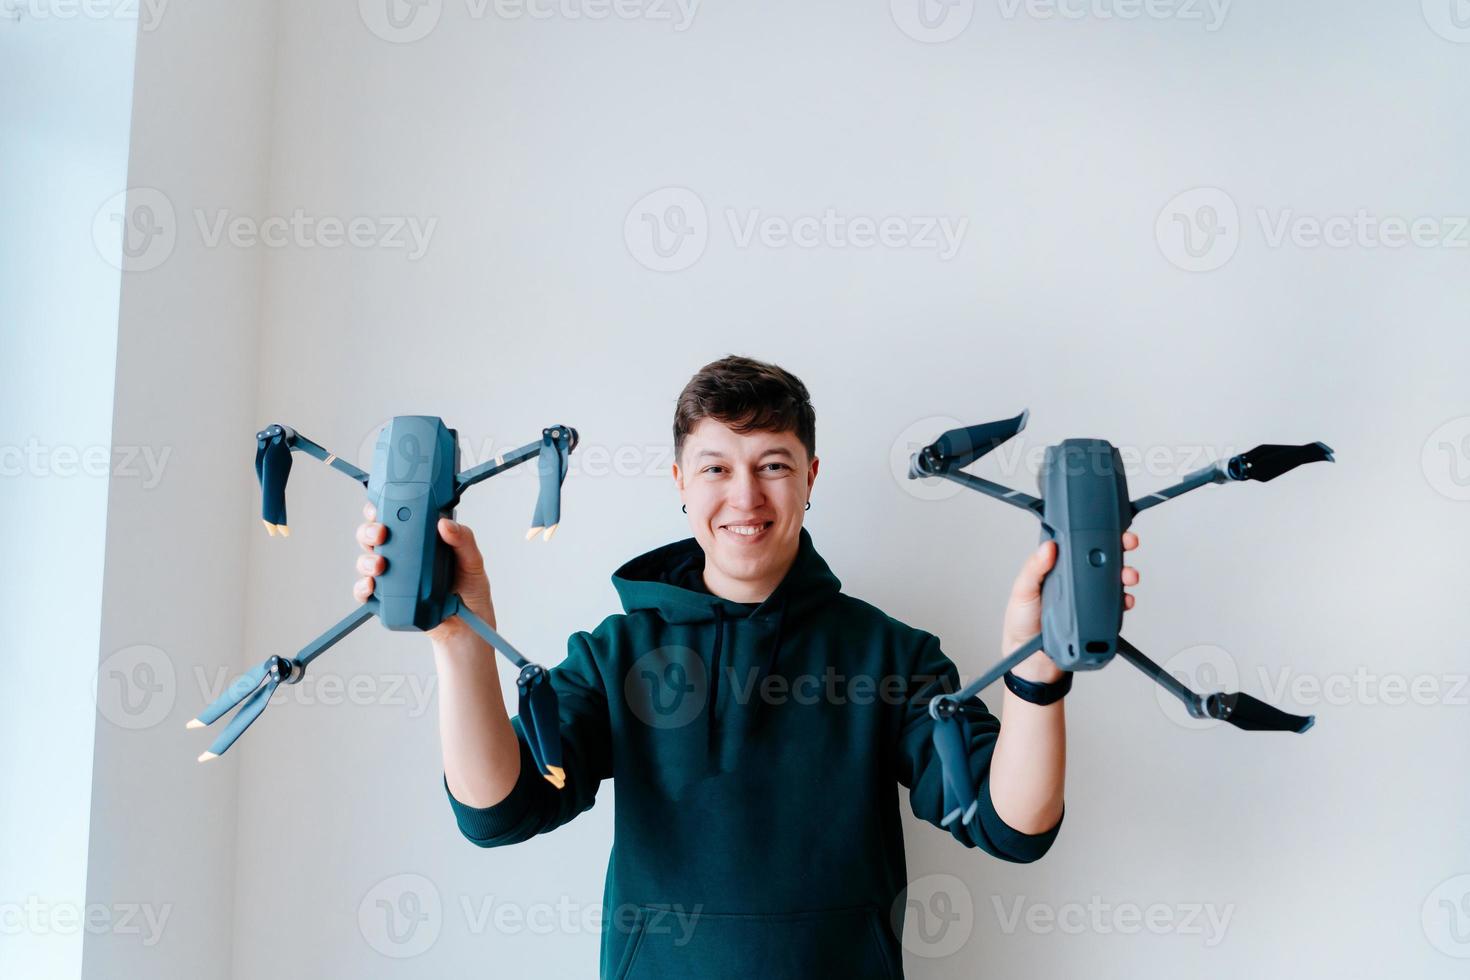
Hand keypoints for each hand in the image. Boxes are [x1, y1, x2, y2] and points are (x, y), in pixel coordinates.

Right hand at [353, 503, 496, 644]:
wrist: (468, 626)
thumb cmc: (469, 589)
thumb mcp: (472, 561)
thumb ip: (463, 540)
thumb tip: (445, 524)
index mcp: (419, 538)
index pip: (395, 516)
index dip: (381, 508)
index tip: (379, 507)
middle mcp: (402, 555)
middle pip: (373, 536)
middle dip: (369, 531)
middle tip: (381, 534)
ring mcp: (393, 577)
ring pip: (366, 561)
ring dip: (366, 560)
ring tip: (379, 565)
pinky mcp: (387, 599)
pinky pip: (366, 592)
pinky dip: (362, 588)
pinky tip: (370, 585)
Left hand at [1002, 532, 1140, 683]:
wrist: (1031, 661)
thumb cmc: (1021, 623)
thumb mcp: (1022, 591)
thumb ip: (1033, 569)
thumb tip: (1048, 547)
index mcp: (1056, 570)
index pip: (1078, 547)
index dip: (1094, 535)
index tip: (1107, 528)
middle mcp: (1074, 582)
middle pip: (1101, 560)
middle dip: (1119, 551)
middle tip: (1128, 545)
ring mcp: (1086, 600)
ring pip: (1112, 581)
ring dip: (1125, 576)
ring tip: (1128, 576)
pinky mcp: (1096, 618)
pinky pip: (1115, 607)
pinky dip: (1124, 602)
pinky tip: (1126, 600)